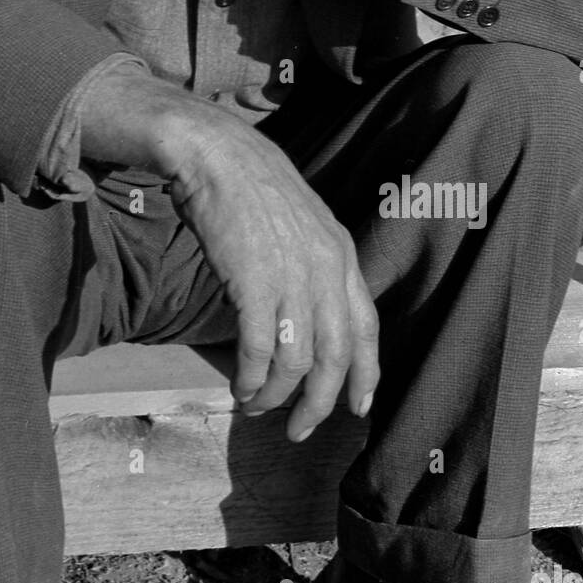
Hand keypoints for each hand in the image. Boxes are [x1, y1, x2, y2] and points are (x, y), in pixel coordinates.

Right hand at [158, 100, 378, 440]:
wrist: (215, 153)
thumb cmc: (250, 184)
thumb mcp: (301, 221)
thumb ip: (312, 263)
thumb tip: (307, 311)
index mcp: (341, 254)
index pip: (367, 328)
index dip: (365, 375)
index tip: (357, 408)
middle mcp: (325, 269)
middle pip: (335, 357)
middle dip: (320, 404)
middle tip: (299, 429)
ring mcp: (291, 276)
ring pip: (296, 361)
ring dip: (275, 395)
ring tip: (256, 405)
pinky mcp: (253, 283)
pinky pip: (257, 350)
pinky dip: (249, 378)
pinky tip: (238, 387)